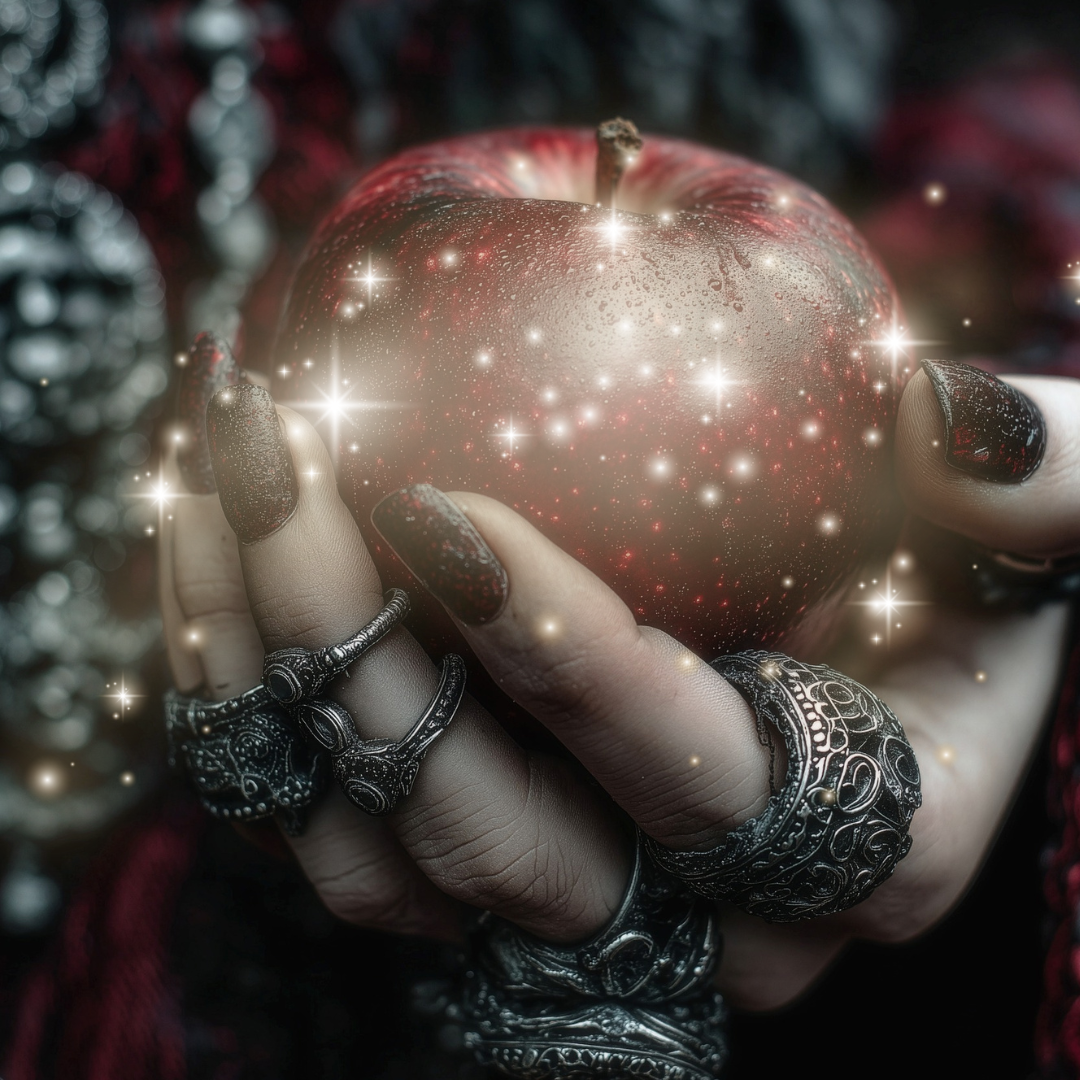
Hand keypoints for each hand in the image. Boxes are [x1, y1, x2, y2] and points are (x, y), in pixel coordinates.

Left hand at [161, 337, 1074, 1008]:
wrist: (917, 631)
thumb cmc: (998, 574)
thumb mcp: (1059, 511)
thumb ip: (1046, 482)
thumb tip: (952, 422)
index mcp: (855, 840)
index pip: (683, 770)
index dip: (562, 654)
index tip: (440, 502)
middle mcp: (702, 908)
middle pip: (495, 840)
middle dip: (359, 657)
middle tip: (274, 460)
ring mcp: (580, 893)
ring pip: (382, 856)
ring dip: (270, 671)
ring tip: (212, 479)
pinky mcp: (482, 855)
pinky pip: (334, 821)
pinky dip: (251, 696)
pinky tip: (209, 545)